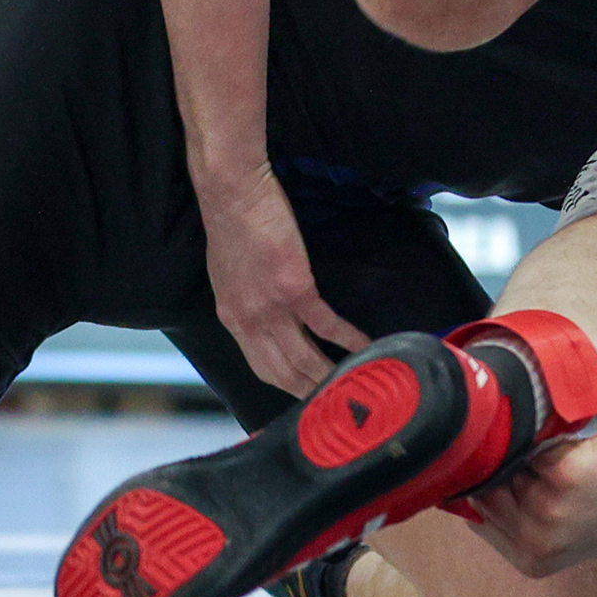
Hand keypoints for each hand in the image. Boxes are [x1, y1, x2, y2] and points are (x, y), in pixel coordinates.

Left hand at [202, 166, 369, 396]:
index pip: (262, 368)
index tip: (310, 398)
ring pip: (304, 359)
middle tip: (340, 403)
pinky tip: (367, 347)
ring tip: (356, 383)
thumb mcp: (229, 275)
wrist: (232, 193)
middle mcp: (248, 322)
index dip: (288, 388)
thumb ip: (245, 302)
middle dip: (313, 394)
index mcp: (233, 319)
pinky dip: (349, 340)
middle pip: (284, 374)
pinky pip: (326, 325)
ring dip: (332, 376)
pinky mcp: (294, 288)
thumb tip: (264, 316)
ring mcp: (270, 308)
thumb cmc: (232, 225)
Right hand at [462, 407, 596, 577]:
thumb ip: (513, 508)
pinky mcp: (562, 479)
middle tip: (555, 466)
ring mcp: (547, 516)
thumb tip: (457, 480)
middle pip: (483, 490)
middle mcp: (536, 548)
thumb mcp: (559, 515)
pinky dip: (550, 439)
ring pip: (503, 465)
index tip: (520, 475)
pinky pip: (528, 444)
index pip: (475, 514)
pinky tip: (585, 450)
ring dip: (530, 454)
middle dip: (507, 469)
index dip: (491, 487)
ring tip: (575, 461)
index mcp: (530, 562)